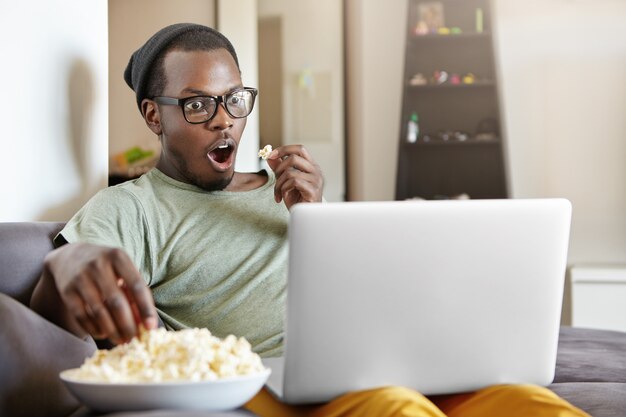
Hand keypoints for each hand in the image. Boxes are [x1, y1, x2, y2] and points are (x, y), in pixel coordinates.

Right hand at [40, 242, 157, 343]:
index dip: (145, 308)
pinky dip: (94, 328)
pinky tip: (103, 334)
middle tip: (134, 339)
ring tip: (121, 340)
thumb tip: (145, 324)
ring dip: (112, 331)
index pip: (137, 285)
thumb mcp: (122, 270)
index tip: (151, 327)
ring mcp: (80, 278)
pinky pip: (82, 316)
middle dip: (127, 325)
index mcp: (118, 257)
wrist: (70, 256)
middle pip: (117, 302)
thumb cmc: (106, 267)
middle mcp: (98, 265)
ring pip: (99, 312)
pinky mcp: (67, 291)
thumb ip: (134, 293)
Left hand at [266, 145, 323, 209]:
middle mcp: (316, 171)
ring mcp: (316, 180)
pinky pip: (293, 182)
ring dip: (279, 183)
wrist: (306, 217)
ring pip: (290, 172)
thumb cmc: (298, 200)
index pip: (299, 149)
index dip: (284, 149)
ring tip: (278, 193)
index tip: (271, 155)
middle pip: (293, 157)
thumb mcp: (286, 182)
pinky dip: (283, 189)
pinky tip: (283, 197)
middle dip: (279, 168)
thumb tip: (269, 156)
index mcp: (311, 166)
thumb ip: (280, 168)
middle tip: (275, 179)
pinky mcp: (313, 190)